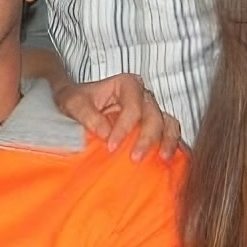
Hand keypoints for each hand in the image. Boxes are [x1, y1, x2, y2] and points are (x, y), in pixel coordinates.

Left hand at [53, 74, 181, 160]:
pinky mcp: (156, 126)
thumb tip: (105, 133)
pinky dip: (173, 146)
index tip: (111, 145)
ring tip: (163, 158)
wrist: (79, 104)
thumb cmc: (77, 100)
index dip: (124, 127)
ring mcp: (152, 110)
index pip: (133, 106)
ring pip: (168, 123)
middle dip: (147, 138)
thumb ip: (87, 115)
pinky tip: (170, 160)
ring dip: (168, 141)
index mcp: (126, 85)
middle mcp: (143, 96)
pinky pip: (170, 133)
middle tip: (135, 158)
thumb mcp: (73, 103)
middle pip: (154, 115)